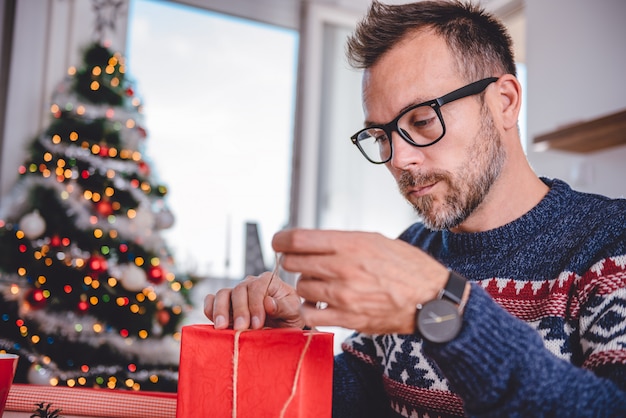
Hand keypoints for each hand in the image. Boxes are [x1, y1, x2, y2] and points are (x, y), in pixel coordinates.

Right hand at [203, 270, 304, 330]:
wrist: (283, 327)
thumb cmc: (290, 317)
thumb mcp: (294, 313)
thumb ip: (284, 307)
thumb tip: (268, 302)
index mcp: (269, 281)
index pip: (257, 287)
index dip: (255, 305)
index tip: (258, 324)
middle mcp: (250, 283)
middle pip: (238, 290)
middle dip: (239, 311)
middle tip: (241, 328)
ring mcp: (236, 293)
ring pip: (222, 294)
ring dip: (220, 310)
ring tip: (222, 327)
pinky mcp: (225, 304)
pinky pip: (212, 300)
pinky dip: (209, 308)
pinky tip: (213, 321)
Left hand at [272, 229, 448, 333]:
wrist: (430, 298)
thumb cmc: (405, 266)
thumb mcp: (374, 240)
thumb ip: (340, 241)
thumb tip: (310, 242)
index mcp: (350, 244)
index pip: (297, 239)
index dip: (281, 240)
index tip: (279, 242)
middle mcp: (343, 268)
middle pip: (292, 263)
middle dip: (293, 261)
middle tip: (302, 263)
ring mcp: (343, 295)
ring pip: (301, 287)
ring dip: (306, 285)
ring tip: (321, 284)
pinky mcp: (346, 318)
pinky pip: (310, 313)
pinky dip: (311, 308)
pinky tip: (322, 303)